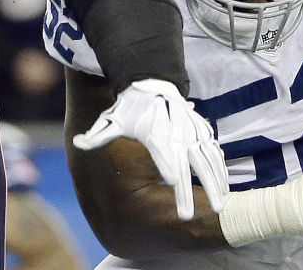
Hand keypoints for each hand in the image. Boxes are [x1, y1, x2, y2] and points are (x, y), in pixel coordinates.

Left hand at [73, 79, 228, 220]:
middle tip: (190, 216)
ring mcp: (192, 133)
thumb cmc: (130, 109)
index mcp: (155, 134)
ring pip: (207, 161)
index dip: (168, 166)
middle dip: (191, 190)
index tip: (172, 183)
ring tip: (219, 208)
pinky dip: (221, 171)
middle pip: (188, 164)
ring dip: (214, 184)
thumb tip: (78, 143)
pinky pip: (215, 153)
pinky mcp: (202, 132)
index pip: (163, 153)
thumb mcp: (112, 120)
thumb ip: (97, 135)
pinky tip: (225, 188)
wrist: (153, 85)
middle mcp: (177, 134)